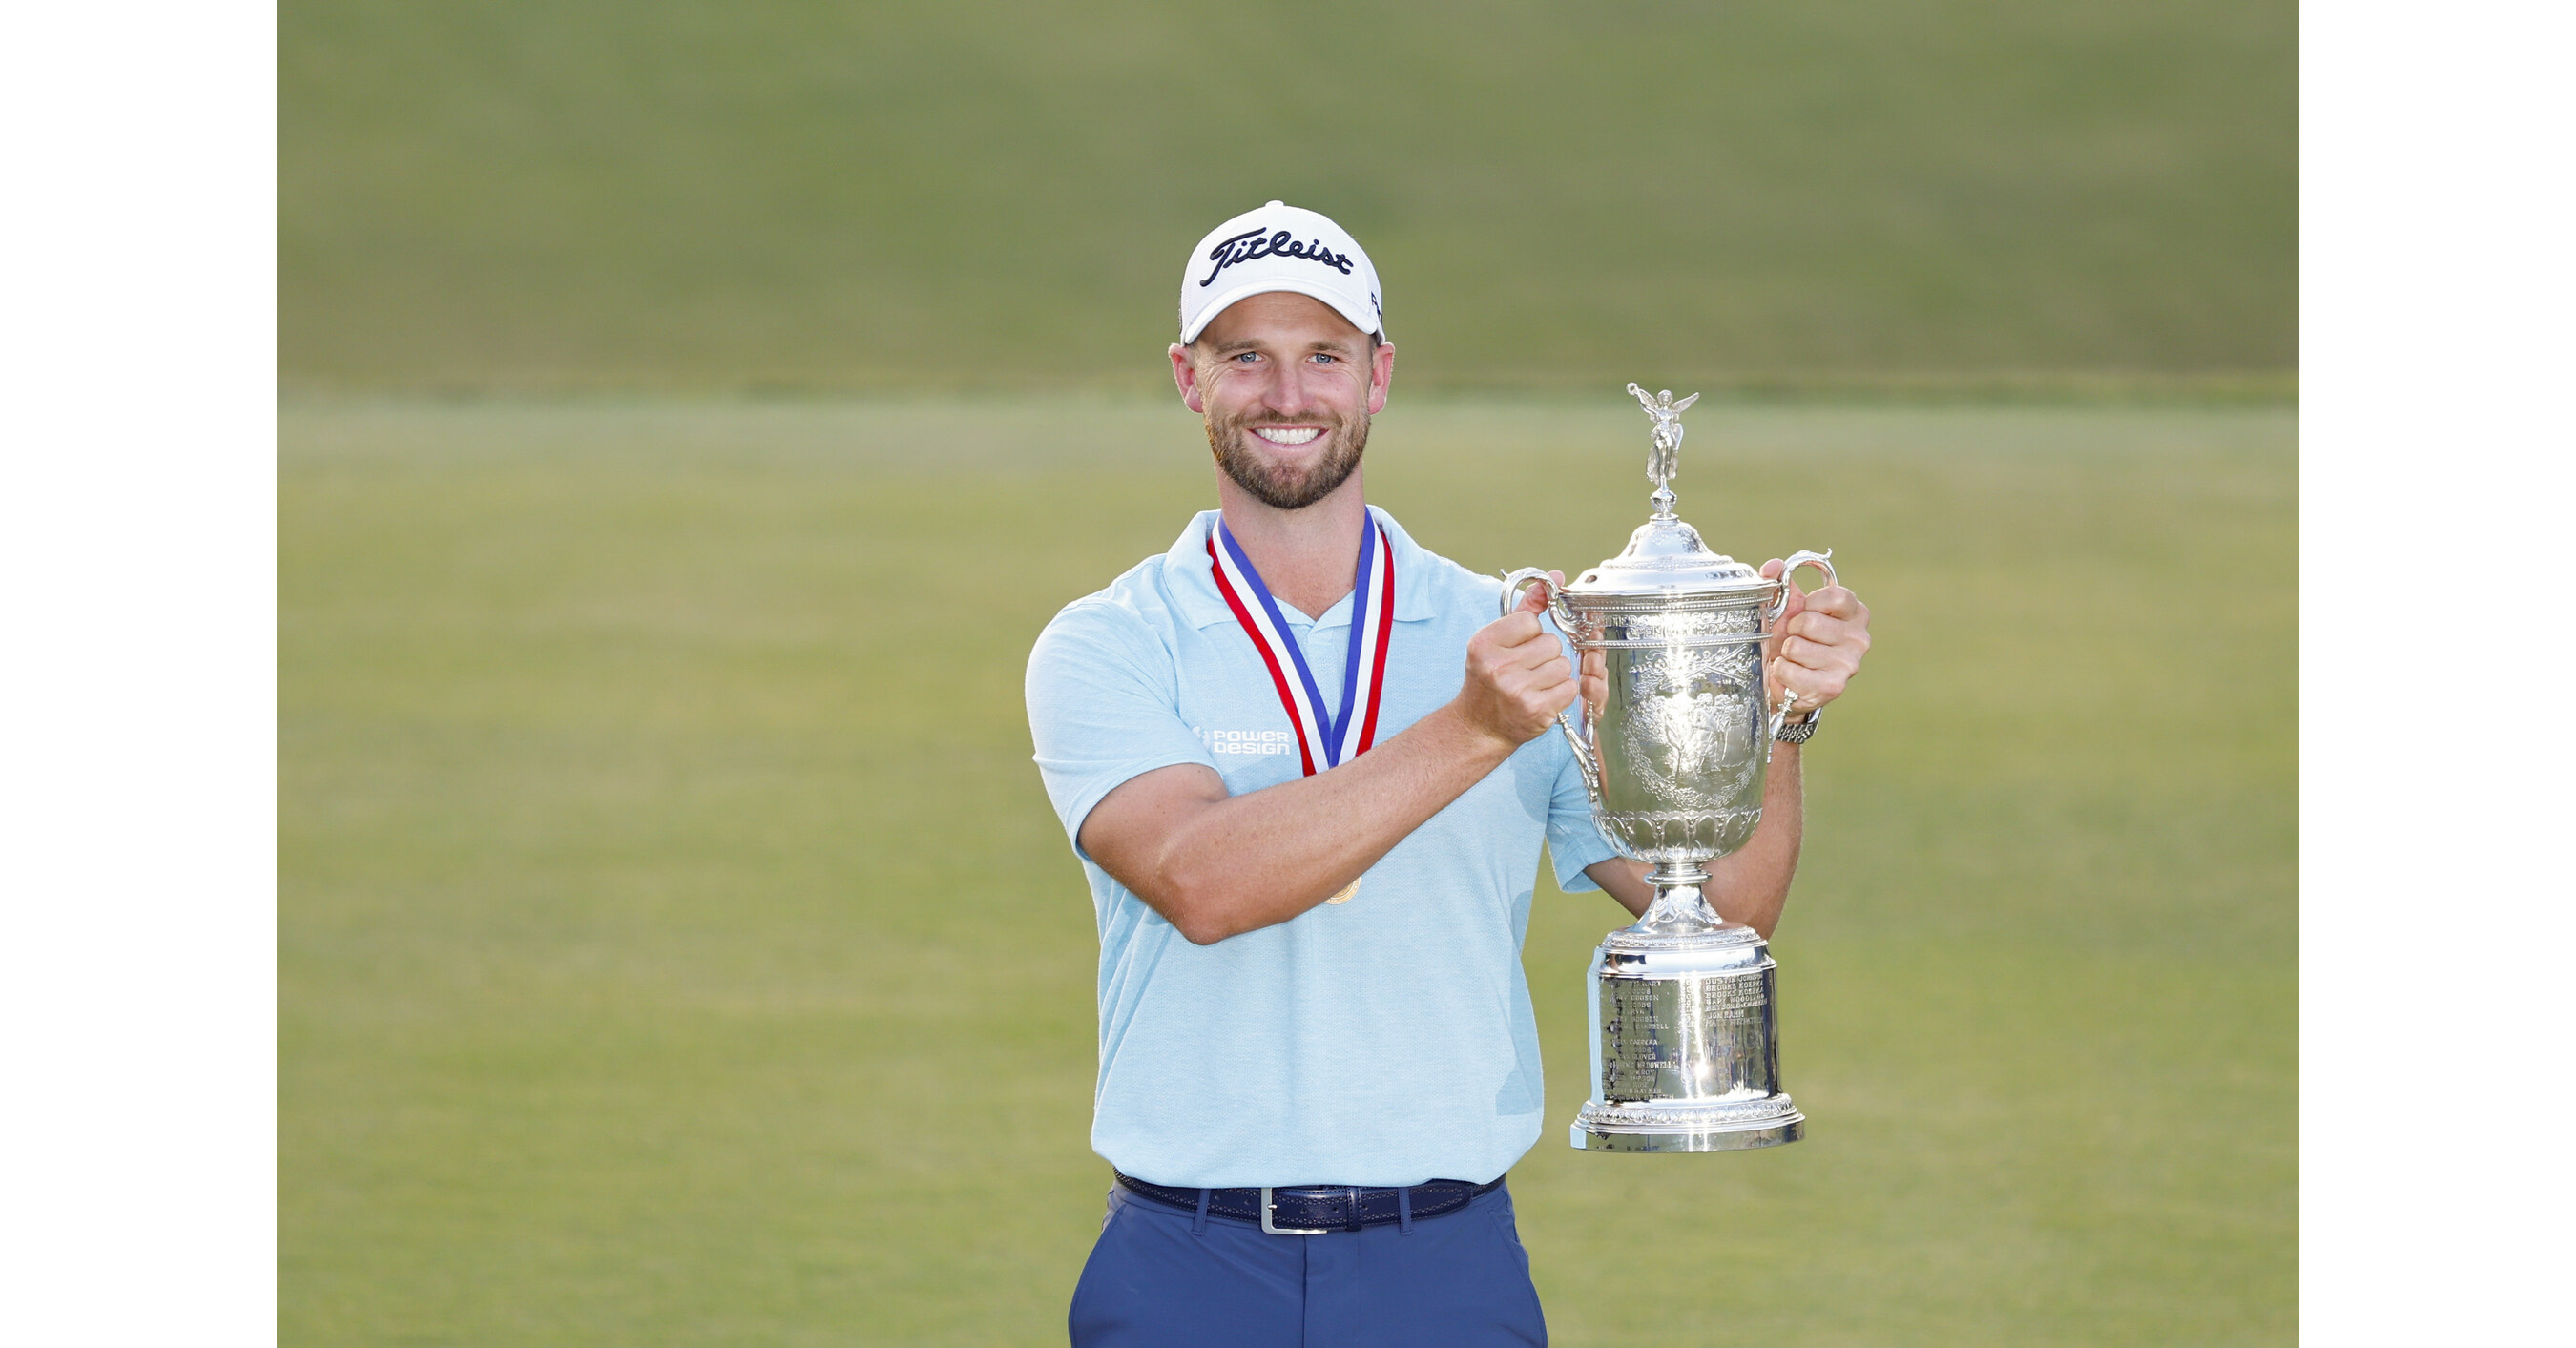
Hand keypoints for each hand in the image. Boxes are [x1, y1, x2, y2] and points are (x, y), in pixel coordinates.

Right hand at [1458, 571, 1577, 745]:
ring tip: (1533, 685)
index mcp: (1484, 644)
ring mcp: (1517, 689)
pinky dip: (1560, 693)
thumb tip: (1555, 577)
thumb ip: (1526, 607)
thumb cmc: (1488, 681)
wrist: (1479, 727)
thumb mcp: (1496, 641)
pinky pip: (1568, 687)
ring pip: (1563, 665)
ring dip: (1554, 675)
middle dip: (1544, 656)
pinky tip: (1541, 698)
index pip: (1531, 621)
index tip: (1516, 650)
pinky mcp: (1536, 709)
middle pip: (1551, 643)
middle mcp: (1497, 666)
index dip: (1529, 635)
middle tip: (1525, 671)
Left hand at [1761, 559, 1870, 716]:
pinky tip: (1791, 674)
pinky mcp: (1833, 686)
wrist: (1786, 680)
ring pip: (1796, 646)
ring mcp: (1849, 664)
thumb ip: (1778, 583)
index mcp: (1855, 613)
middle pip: (1810, 622)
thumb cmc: (1790, 639)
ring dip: (1785, 652)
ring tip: (1793, 658)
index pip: (1836, 596)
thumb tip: (1773, 566)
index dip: (1810, 604)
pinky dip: (1781, 671)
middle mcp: (1859, 638)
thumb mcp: (1785, 607)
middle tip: (1794, 639)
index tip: (1803, 613)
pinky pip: (1790, 670)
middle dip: (1791, 630)